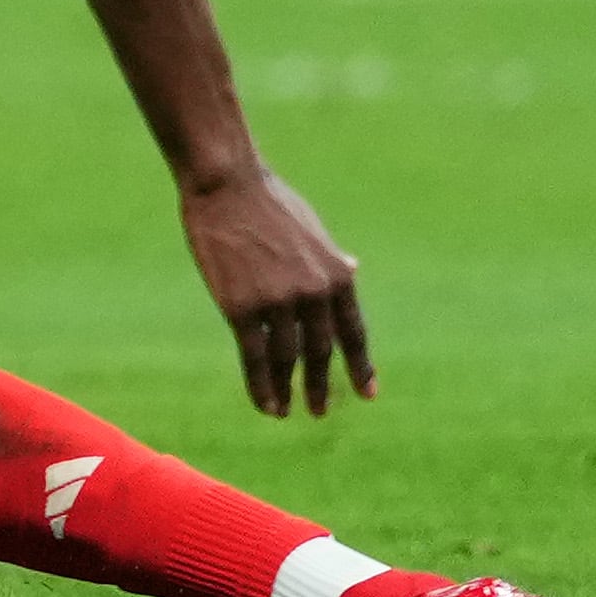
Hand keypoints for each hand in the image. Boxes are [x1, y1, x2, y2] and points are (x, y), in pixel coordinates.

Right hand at [180, 162, 374, 417]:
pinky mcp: (242, 309)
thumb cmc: (268, 202)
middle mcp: (314, 294)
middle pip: (320, 353)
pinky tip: (265, 404)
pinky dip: (261, 387)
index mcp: (337, 275)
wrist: (227, 185)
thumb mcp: (313, 229)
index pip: (353, 332)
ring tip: (285, 411)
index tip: (367, 393)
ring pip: (287, 360)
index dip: (360, 366)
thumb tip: (353, 269)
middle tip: (320, 410)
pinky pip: (255, 359)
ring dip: (288, 390)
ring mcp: (279, 303)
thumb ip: (332, 258)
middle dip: (320, 385)